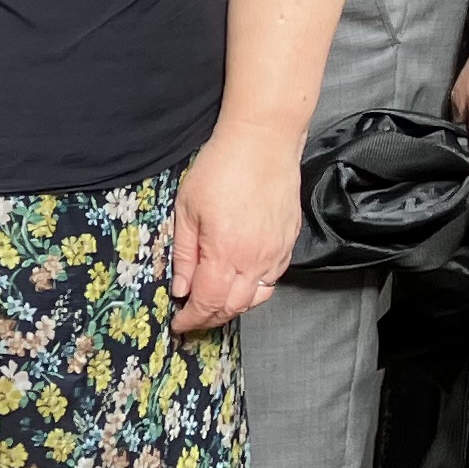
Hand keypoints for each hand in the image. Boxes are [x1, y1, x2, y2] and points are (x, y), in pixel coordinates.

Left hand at [172, 133, 299, 333]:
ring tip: (214, 304)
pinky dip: (255, 289)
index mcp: (226, 254)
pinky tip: (240, 281)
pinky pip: (272, 279)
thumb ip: (185, 254)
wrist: (263, 142)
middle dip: (211, 318)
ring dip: (234, 307)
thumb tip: (181, 288)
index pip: (208, 303)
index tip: (179, 325)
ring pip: (257, 297)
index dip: (192, 319)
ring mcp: (277, 252)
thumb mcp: (186, 210)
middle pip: (234, 307)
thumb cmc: (221, 168)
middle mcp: (256, 260)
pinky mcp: (289, 242)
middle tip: (192, 318)